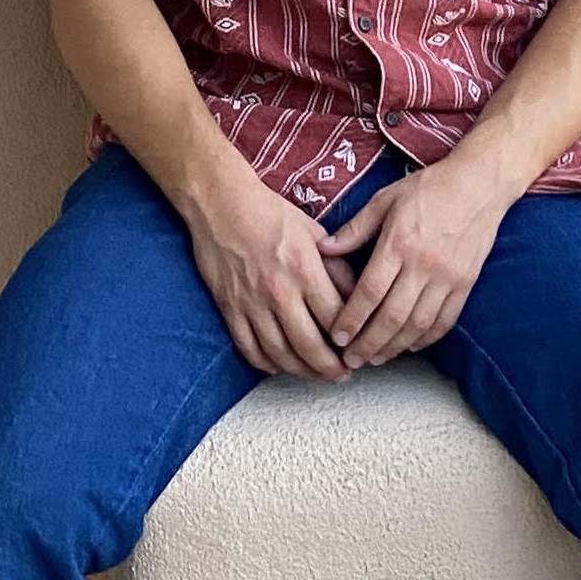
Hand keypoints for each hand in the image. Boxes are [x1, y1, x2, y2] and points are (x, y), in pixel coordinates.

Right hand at [185, 172, 358, 379]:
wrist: (221, 205)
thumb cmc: (271, 215)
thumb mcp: (315, 234)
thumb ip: (337, 268)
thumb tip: (358, 299)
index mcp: (305, 270)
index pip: (336, 320)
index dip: (351, 342)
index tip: (359, 350)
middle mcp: (279, 291)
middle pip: (310, 346)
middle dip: (331, 368)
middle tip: (343, 374)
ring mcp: (251, 303)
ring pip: (280, 354)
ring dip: (302, 371)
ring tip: (317, 374)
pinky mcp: (229, 308)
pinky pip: (249, 348)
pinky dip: (267, 364)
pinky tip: (280, 366)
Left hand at [320, 157, 511, 368]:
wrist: (480, 183)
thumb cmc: (429, 188)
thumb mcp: (385, 199)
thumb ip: (355, 229)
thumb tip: (324, 251)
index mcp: (399, 243)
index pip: (370, 292)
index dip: (352, 319)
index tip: (337, 337)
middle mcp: (423, 264)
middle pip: (392, 316)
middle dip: (368, 343)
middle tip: (351, 360)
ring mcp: (448, 277)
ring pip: (418, 324)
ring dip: (394, 347)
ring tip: (375, 359)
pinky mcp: (466, 283)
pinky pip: (445, 320)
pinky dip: (426, 338)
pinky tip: (409, 346)